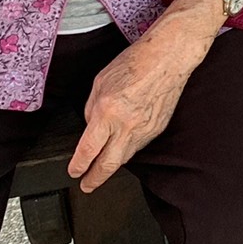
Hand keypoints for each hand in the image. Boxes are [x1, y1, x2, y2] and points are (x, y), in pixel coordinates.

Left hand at [67, 0, 215, 190]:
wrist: (168, 58)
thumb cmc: (136, 62)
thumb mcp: (100, 82)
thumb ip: (92, 108)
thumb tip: (91, 126)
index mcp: (107, 111)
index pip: (88, 149)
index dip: (78, 165)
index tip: (74, 171)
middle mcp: (126, 125)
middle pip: (108, 164)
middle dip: (95, 179)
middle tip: (86, 186)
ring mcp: (144, 129)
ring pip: (125, 157)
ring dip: (112, 164)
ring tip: (102, 168)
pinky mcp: (157, 128)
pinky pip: (138, 145)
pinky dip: (127, 149)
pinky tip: (122, 146)